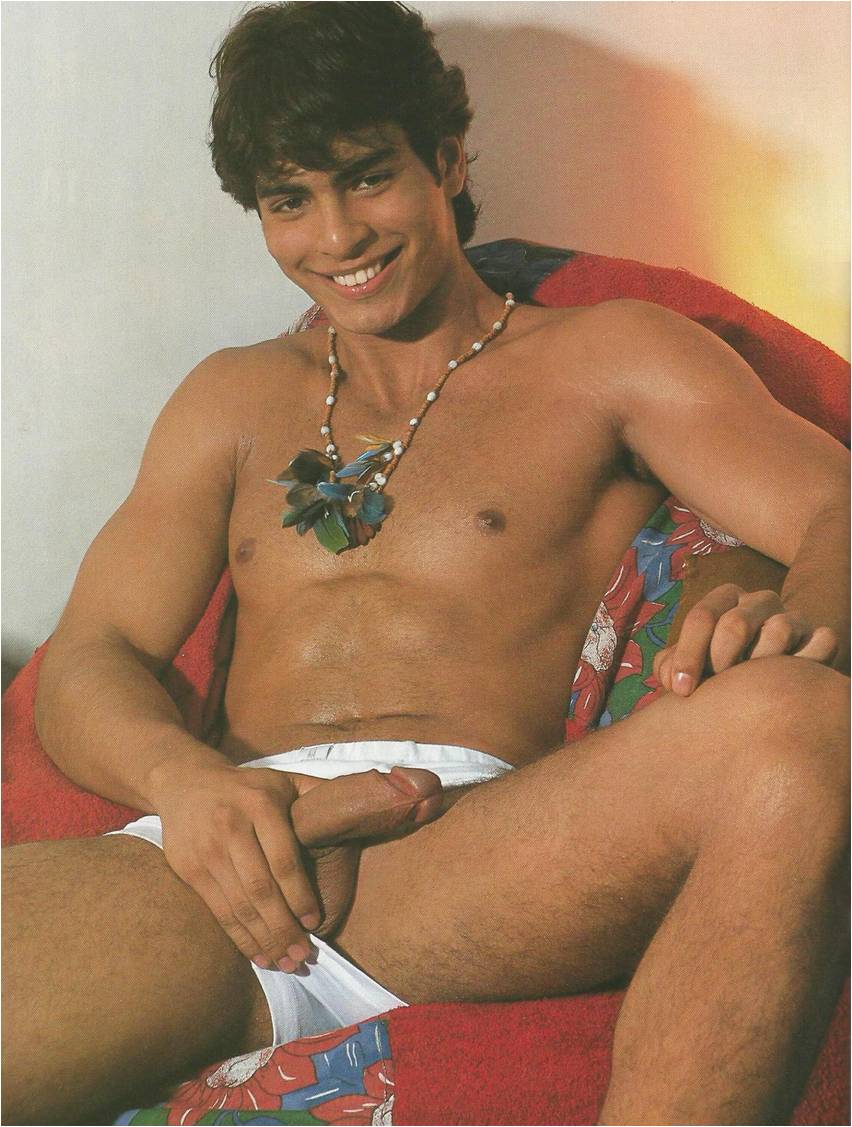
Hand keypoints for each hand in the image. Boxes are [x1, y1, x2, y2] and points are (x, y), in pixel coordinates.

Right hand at [154, 762, 441, 970]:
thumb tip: (381, 791)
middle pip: (261, 888)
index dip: (300, 895)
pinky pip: (218, 910)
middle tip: (305, 957)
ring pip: (238, 905)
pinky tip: (257, 955)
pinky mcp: (189, 868)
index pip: (284, 858)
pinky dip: (239, 938)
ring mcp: (207, 849)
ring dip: (263, 940)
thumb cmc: (249, 787)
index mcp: (261, 803)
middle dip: (283, 928)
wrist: (185, 782)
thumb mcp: (286, 781)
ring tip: (286, 963)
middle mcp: (231, 825)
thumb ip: (323, 792)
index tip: (315, 923)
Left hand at [653, 583, 838, 696]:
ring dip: (761, 664)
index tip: (682, 690)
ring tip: (752, 686)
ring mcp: (792, 616)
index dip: (688, 655)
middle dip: (720, 660)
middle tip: (717, 687)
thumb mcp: (694, 664)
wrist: (772, 679)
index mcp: (725, 599)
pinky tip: (791, 681)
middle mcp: (759, 601)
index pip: (702, 617)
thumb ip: (672, 667)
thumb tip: (670, 677)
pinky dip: (808, 660)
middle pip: (736, 623)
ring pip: (779, 630)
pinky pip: (822, 640)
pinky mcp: (820, 635)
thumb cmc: (721, 670)